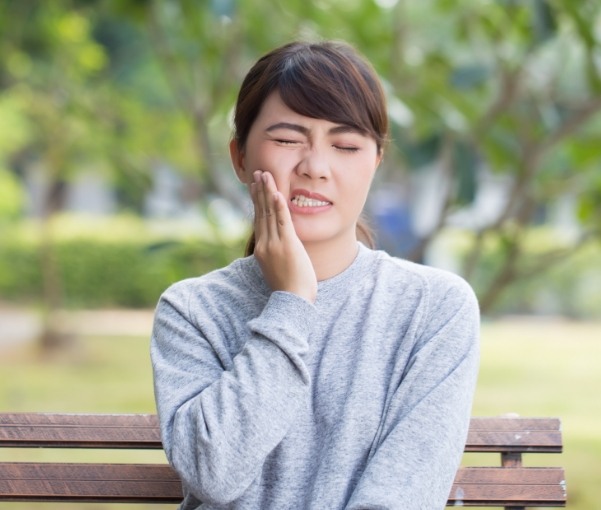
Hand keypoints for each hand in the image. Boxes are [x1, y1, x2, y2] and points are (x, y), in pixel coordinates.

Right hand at [250, 170, 316, 303]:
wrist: (292, 302)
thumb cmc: (289, 289)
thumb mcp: (277, 268)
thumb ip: (275, 254)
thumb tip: (278, 247)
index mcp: (261, 249)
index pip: (258, 220)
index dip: (257, 202)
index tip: (255, 187)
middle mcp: (265, 244)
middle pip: (261, 212)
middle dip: (260, 191)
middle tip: (258, 173)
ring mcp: (274, 244)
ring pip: (270, 213)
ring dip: (268, 192)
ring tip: (265, 176)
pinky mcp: (287, 245)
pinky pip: (283, 221)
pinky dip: (279, 206)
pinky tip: (277, 193)